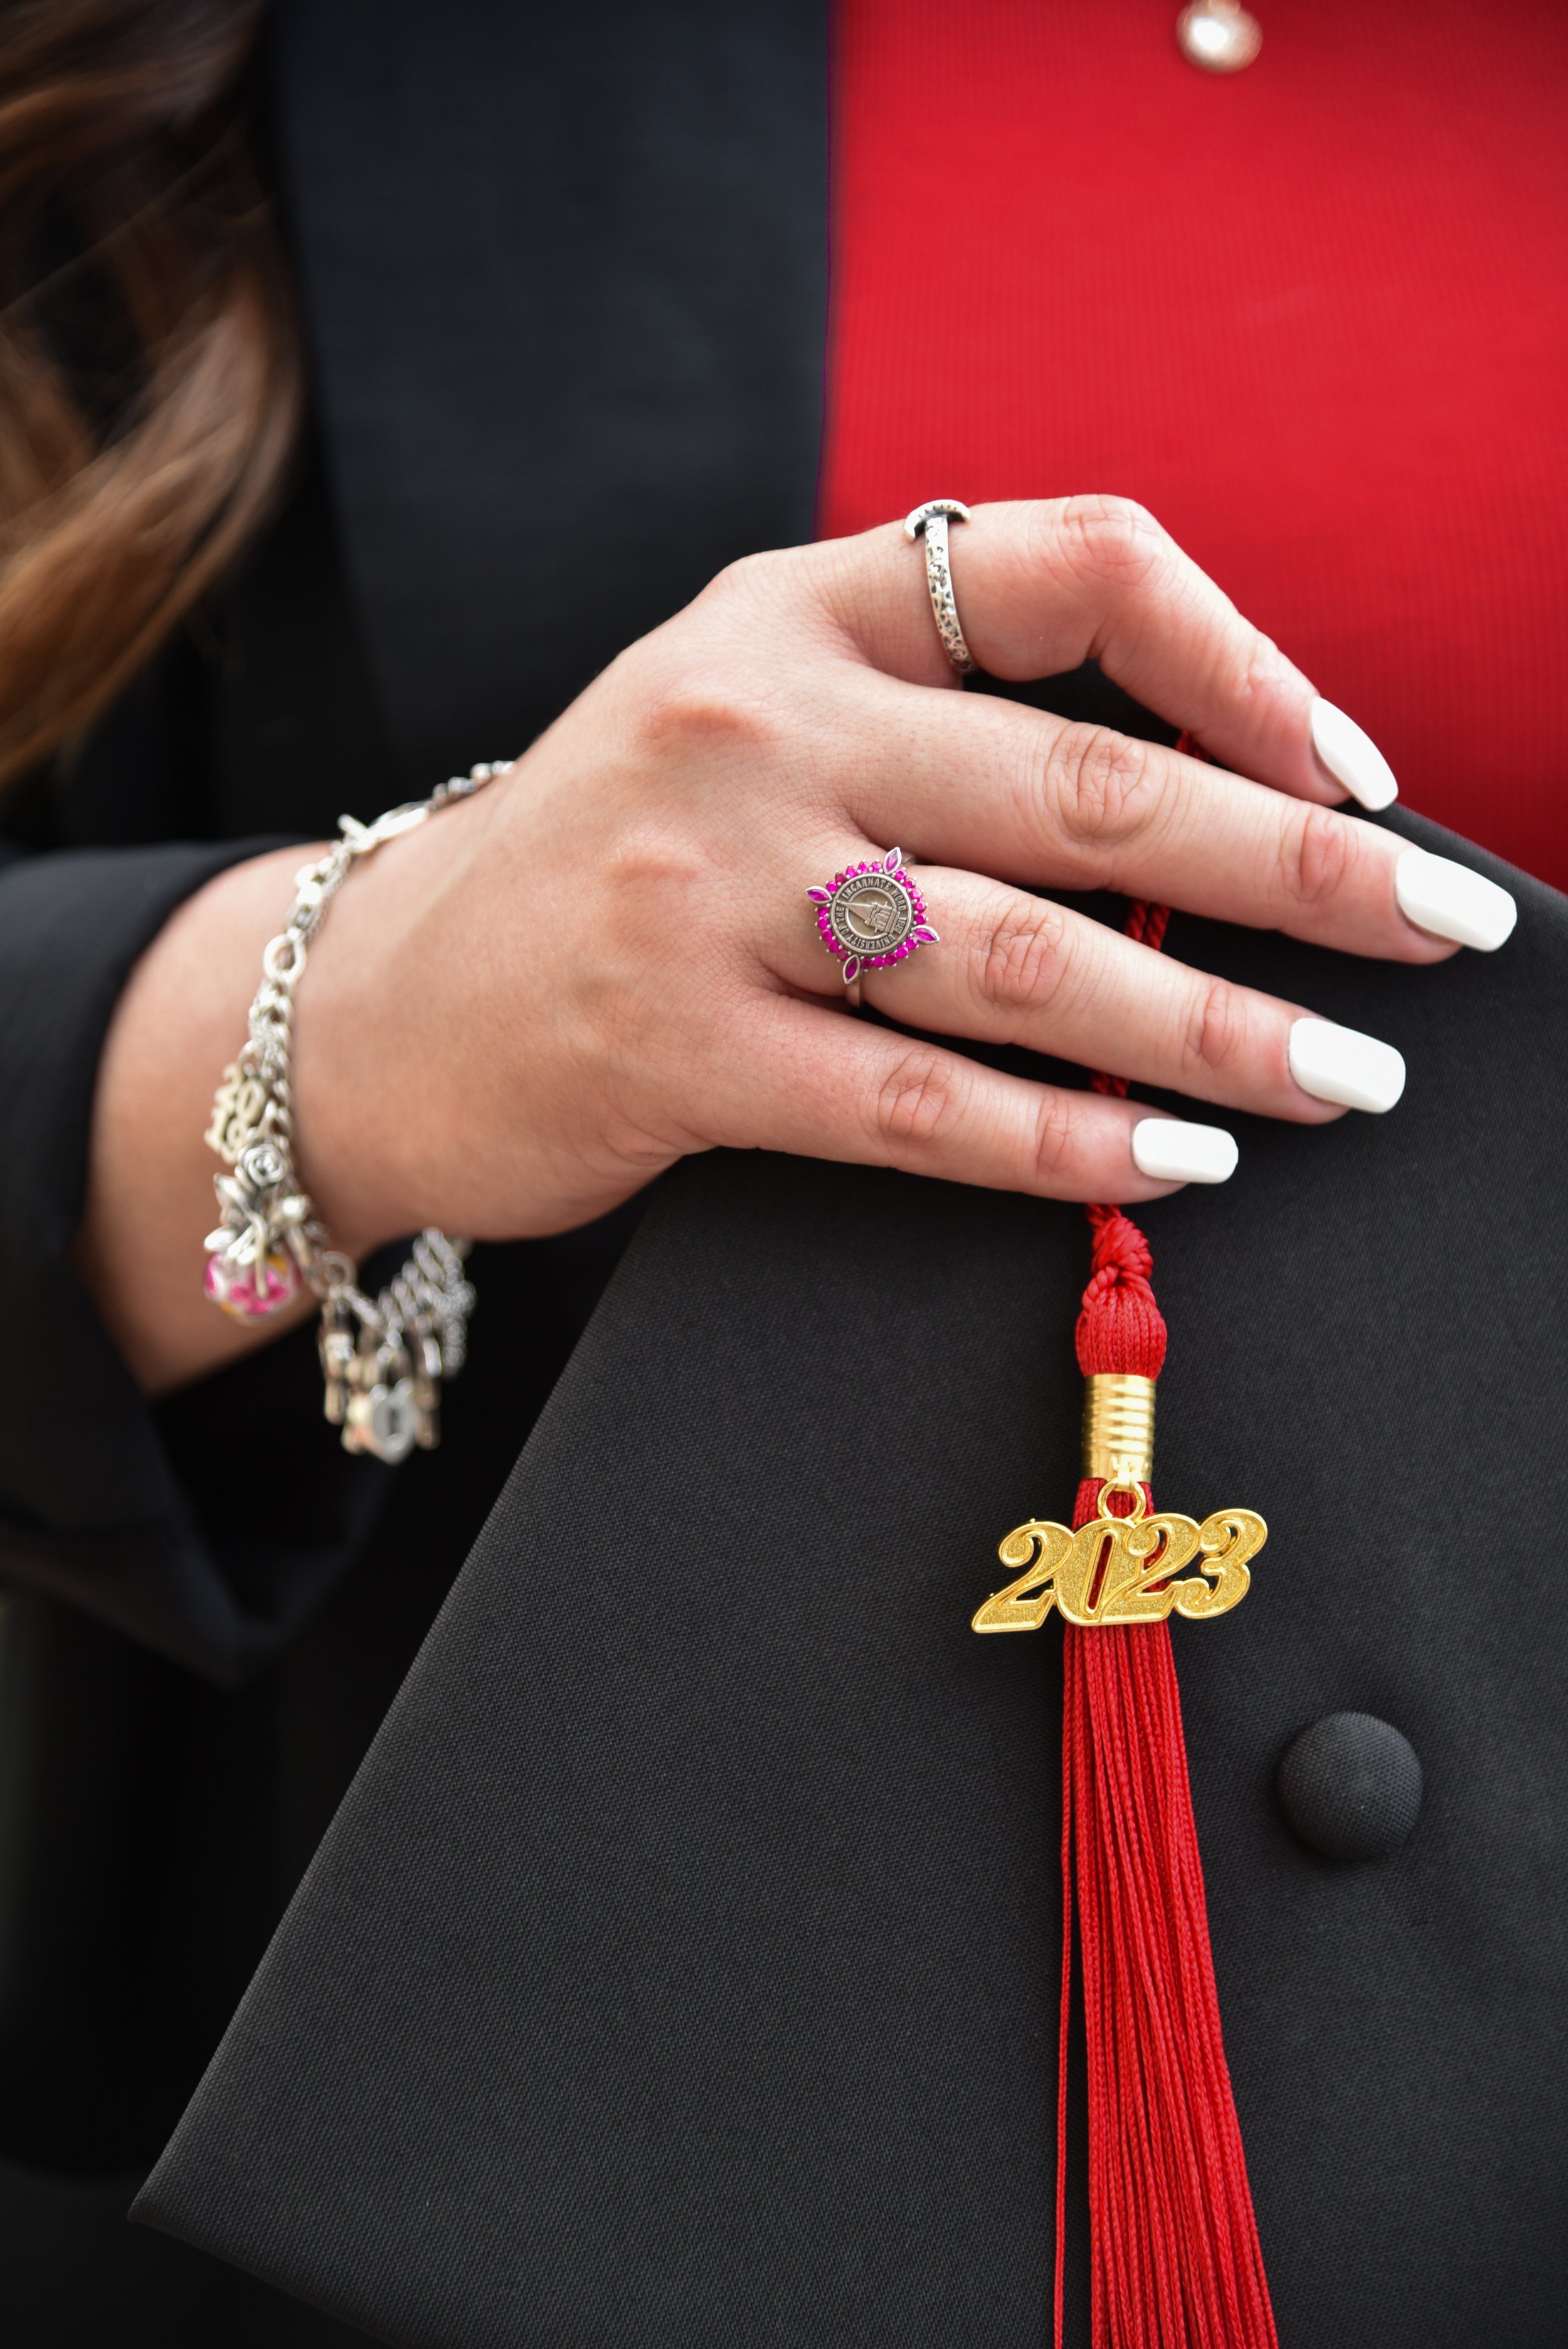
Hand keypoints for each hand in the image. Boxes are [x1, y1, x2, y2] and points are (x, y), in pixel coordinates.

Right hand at [294, 495, 1500, 1250]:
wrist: (374, 995)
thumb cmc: (614, 857)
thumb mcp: (750, 712)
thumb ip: (936, 714)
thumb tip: (1213, 803)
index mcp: (797, 609)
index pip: (1072, 565)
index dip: (1244, 660)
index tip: (1354, 770)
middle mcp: (754, 723)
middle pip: (1085, 785)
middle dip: (1295, 869)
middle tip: (1435, 934)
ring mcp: (702, 888)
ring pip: (1021, 961)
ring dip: (1212, 1029)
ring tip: (1343, 1078)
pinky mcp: (669, 1050)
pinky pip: (913, 1107)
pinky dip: (1063, 1143)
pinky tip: (1173, 1164)